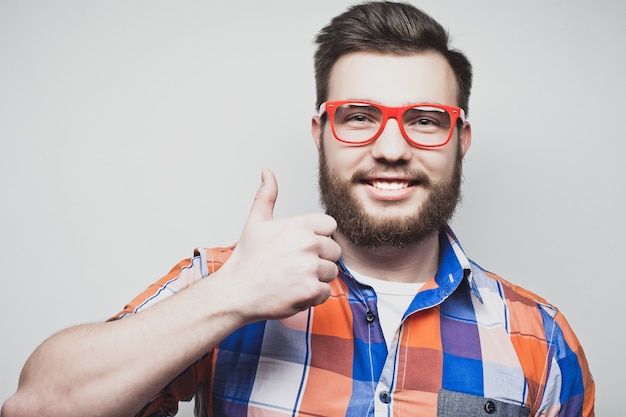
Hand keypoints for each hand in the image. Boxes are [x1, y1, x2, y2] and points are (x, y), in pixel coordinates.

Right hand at [213, 169, 340, 321]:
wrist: (237, 292)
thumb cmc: (247, 260)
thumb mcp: (255, 222)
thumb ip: (266, 196)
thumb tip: (267, 173)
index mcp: (299, 226)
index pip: (330, 225)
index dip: (319, 236)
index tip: (304, 245)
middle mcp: (308, 245)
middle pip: (334, 250)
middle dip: (320, 258)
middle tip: (297, 264)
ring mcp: (310, 268)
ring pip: (331, 271)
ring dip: (318, 277)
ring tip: (295, 278)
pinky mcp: (311, 290)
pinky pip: (326, 291)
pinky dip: (314, 295)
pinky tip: (296, 291)